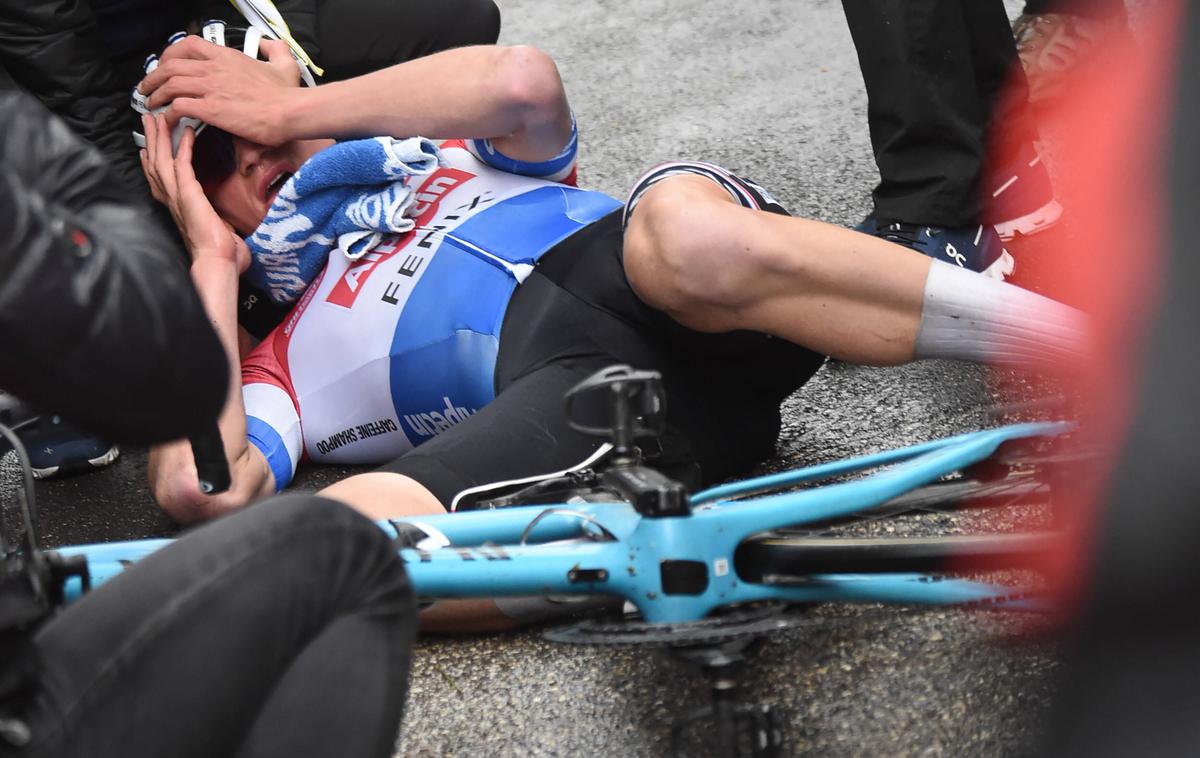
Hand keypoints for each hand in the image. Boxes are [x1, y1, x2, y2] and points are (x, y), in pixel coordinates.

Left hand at [138, 35, 302, 146]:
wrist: (290, 112)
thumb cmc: (287, 94)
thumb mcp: (285, 64)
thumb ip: (275, 49)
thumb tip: (269, 44)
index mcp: (227, 57)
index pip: (188, 45)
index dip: (171, 54)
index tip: (166, 65)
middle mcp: (214, 69)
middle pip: (171, 65)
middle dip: (153, 76)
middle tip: (148, 87)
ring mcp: (210, 88)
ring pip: (169, 85)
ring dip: (156, 95)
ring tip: (151, 105)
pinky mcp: (210, 109)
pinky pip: (178, 107)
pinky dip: (168, 114)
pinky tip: (168, 121)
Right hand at [140, 113, 250, 273]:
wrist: (216, 263)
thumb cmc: (218, 255)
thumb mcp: (215, 234)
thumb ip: (217, 226)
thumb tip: (228, 229)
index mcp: (176, 209)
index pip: (158, 180)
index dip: (150, 161)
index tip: (147, 147)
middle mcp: (171, 201)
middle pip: (154, 163)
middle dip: (150, 140)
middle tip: (148, 119)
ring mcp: (177, 196)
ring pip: (161, 158)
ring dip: (159, 136)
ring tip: (157, 116)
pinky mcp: (188, 193)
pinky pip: (182, 162)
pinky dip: (182, 145)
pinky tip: (186, 131)